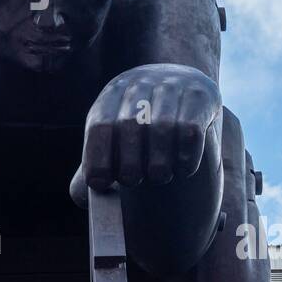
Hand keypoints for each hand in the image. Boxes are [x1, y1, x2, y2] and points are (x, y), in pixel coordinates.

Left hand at [70, 63, 220, 207]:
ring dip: (160, 164)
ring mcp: (172, 85)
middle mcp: (140, 84)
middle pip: (130, 126)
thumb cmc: (139, 123)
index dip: (98, 159)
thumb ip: (95, 165)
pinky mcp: (200, 95)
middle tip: (133, 181)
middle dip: (130, 164)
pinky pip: (191, 131)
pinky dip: (187, 158)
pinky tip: (183, 169)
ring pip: (163, 129)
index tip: (101, 185)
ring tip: (159, 176)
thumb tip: (81, 198)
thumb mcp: (113, 135)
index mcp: (111, 95)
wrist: (179, 83)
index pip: (99, 126)